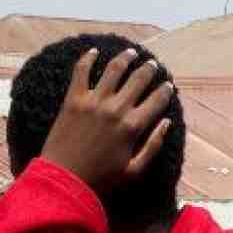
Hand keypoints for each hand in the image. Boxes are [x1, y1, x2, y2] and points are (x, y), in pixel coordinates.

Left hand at [38, 48, 175, 202]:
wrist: (64, 180)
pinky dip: (88, 58)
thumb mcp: (135, 171)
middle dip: (148, 70)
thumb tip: (167, 123)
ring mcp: (94, 101)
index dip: (165, 91)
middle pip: (138, 80)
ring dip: (125, 58)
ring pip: (114, 69)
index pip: (156, 101)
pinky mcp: (73, 99)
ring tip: (131, 52)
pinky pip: (81, 71)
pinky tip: (94, 51)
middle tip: (152, 64)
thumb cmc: (102, 180)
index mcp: (133, 127)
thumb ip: (153, 146)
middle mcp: (116, 109)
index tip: (168, 85)